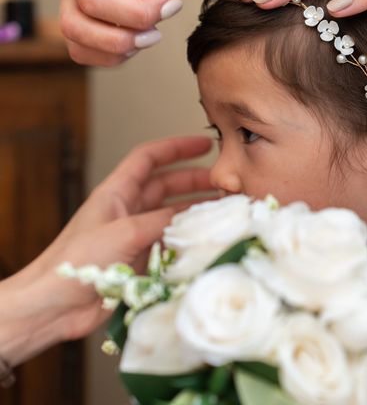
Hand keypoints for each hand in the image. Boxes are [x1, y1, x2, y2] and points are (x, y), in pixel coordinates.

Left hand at [0, 136, 214, 364]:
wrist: (54, 306)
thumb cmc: (78, 262)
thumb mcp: (123, 232)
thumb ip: (161, 221)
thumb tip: (197, 217)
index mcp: (116, 193)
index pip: (148, 158)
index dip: (176, 148)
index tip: (205, 145)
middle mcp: (128, 211)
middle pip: (167, 186)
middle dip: (196, 182)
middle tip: (225, 185)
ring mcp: (135, 236)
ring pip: (172, 216)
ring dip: (196, 212)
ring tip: (224, 212)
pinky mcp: (141, 260)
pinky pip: (171, 244)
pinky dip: (190, 241)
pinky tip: (208, 241)